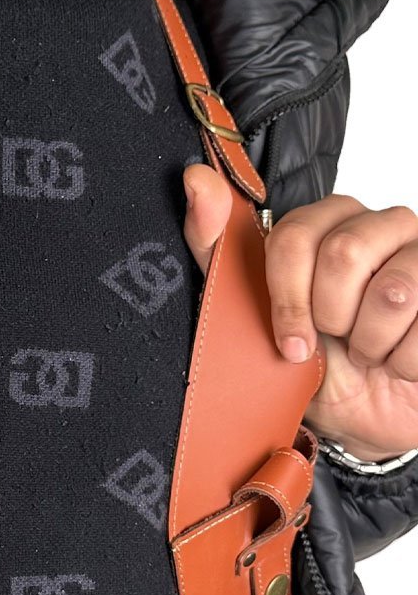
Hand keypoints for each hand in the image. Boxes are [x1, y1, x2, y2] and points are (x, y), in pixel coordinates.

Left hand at [182, 164, 417, 462]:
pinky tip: (400, 359)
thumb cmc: (311, 361)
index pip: (295, 234)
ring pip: (393, 291)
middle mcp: (378, 225)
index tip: (289, 340)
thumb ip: (216, 247)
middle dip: (331, 317)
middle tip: (334, 339)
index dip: (288, 297)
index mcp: (324, 224)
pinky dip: (405, 361)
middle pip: (345, 253)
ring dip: (371, 343)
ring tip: (368, 351)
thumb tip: (197, 179)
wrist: (362, 414)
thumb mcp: (249, 313)